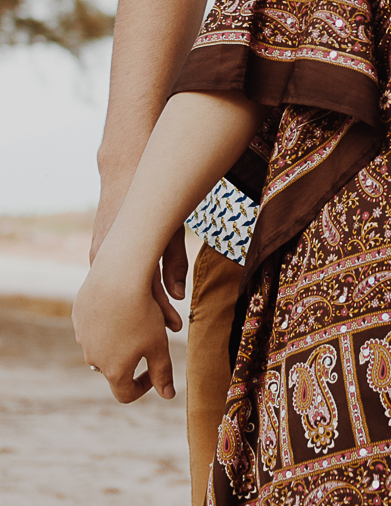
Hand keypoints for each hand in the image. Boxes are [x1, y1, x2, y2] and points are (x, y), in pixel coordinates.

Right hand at [73, 258, 180, 402]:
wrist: (118, 278)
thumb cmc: (143, 314)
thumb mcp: (158, 344)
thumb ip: (162, 372)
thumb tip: (168, 395)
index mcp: (114, 371)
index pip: (126, 393)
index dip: (143, 386)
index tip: (154, 372)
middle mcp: (93, 358)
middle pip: (112, 368)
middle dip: (129, 360)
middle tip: (144, 342)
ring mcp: (82, 337)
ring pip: (100, 346)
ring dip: (116, 341)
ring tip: (133, 323)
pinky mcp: (78, 317)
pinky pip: (91, 326)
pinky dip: (105, 322)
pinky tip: (118, 307)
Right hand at [92, 189, 186, 319]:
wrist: (124, 174)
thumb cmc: (152, 202)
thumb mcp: (169, 229)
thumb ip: (174, 261)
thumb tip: (180, 296)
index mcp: (125, 255)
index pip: (144, 294)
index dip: (163, 312)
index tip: (176, 326)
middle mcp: (106, 260)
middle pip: (127, 299)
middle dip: (148, 317)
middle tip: (168, 331)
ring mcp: (97, 257)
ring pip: (115, 291)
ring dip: (132, 308)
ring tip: (152, 323)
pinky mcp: (96, 253)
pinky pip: (107, 281)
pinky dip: (120, 295)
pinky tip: (132, 306)